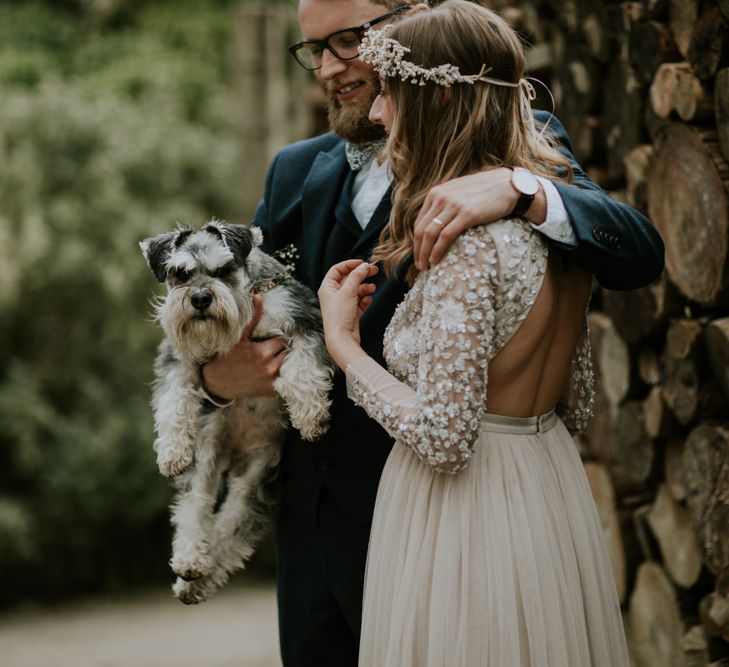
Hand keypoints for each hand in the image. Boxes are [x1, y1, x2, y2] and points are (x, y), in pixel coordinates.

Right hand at [201, 295, 285, 398]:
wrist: (217, 383)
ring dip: (284, 360)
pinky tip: (273, 369)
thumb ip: (253, 317)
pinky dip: (282, 373)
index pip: (282, 340)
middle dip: (282, 348)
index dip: (278, 337)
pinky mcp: (271, 391)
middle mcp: (269, 367)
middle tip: (274, 347)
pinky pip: (285, 379)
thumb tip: (258, 296)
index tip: (272, 337)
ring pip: (288, 365)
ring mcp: (271, 381)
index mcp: (262, 352)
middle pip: (287, 352)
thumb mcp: (239, 336)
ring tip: (274, 357)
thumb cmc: (227, 357)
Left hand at [318, 259, 377, 367]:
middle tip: (374, 271)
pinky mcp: (350, 313)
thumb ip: (357, 276)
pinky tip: (368, 300)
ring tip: (372, 289)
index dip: (350, 264)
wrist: (342, 339)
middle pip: (348, 279)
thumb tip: (365, 265)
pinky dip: (364, 300)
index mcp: (327, 288)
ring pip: (356, 291)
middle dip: (361, 275)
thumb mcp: (348, 291)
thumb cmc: (339, 316)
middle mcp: (333, 295)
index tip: (362, 263)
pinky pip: (359, 302)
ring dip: (365, 288)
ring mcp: (342, 305)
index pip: (337, 270)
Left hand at [412, 167, 546, 270]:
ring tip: (425, 267)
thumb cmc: (484, 192)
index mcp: (436, 193)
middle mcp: (441, 197)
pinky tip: (436, 261)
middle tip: (419, 265)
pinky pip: (445, 236)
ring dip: (425, 254)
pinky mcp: (467, 214)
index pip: (419, 222)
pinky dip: (438, 251)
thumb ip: (444, 205)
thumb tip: (434, 225)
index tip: (418, 255)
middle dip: (418, 251)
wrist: (508, 186)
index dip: (416, 242)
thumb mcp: (458, 193)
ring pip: (430, 234)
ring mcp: (453, 205)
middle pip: (421, 230)